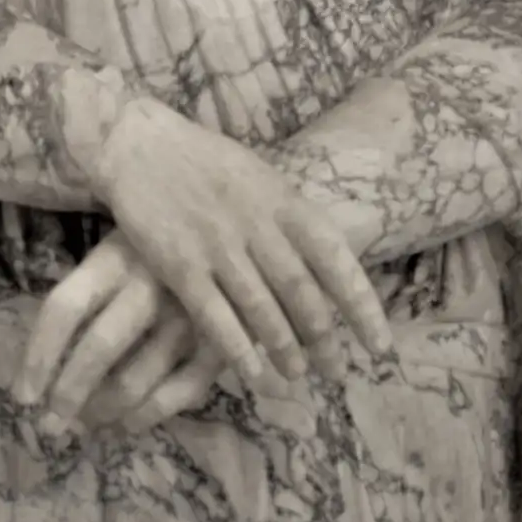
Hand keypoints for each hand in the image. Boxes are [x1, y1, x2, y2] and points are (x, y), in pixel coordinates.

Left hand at [12, 229, 292, 428]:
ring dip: (103, 413)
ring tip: (87, 425)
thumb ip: (89, 292)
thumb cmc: (164, 238)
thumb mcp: (122, 245)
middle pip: (96, 349)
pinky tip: (130, 423)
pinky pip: (181, 391)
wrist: (244, 224)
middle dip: (67, 398)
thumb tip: (47, 361)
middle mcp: (149, 283)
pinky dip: (149, 415)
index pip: (63, 307)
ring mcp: (188, 312)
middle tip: (50, 427)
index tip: (22, 396)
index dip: (37, 357)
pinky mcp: (222, 337)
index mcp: (116, 255)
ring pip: (134, 379)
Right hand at [90, 97, 394, 388]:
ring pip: (262, 310)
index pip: (336, 260)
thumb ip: (292, 219)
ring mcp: (218, 246)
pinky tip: (253, 373)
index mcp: (285, 202)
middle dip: (323, 338)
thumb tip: (329, 264)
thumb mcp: (262, 178)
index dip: (361, 307)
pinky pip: (215, 316)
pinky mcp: (179, 264)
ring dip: (285, 349)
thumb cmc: (207, 162)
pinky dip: (237, 348)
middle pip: (302, 293)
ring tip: (298, 376)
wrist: (141, 146)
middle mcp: (257, 226)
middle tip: (335, 372)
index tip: (380, 346)